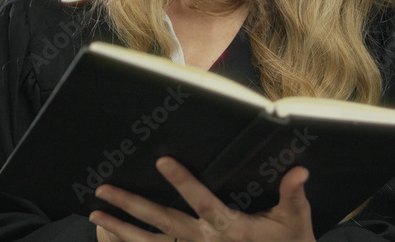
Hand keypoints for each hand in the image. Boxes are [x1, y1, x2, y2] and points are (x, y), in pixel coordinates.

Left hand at [89, 157, 315, 241]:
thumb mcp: (295, 221)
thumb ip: (293, 195)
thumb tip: (299, 171)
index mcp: (229, 227)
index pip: (201, 201)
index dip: (183, 182)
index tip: (162, 161)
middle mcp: (206, 241)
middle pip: (162, 222)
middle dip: (132, 205)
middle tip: (105, 189)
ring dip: (121, 228)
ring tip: (95, 214)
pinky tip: (110, 240)